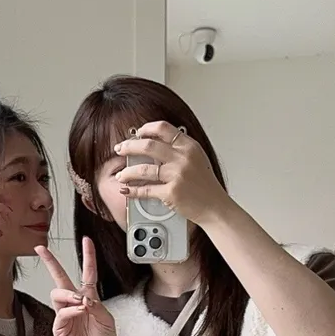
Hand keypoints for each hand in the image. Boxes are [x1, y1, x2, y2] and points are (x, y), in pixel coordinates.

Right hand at [37, 240, 115, 335]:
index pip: (87, 273)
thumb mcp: (107, 320)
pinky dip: (71, 311)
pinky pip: (61, 313)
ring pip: (57, 293)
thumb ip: (97, 306)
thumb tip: (84, 297)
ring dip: (68, 294)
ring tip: (80, 303)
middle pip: (60, 278)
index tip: (87, 240)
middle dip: (50, 262)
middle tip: (41, 249)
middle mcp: (74, 303)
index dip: (87, 256)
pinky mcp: (59, 327)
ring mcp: (65, 314)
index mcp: (88, 298)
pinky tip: (79, 312)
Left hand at [113, 122, 229, 225]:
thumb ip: (179, 149)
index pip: (162, 128)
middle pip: (148, 145)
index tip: (135, 134)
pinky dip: (133, 191)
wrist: (215, 207)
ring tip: (120, 175)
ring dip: (127, 172)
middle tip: (120, 149)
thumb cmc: (205, 185)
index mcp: (189, 146)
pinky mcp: (172, 193)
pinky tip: (126, 190)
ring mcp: (177, 175)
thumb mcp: (197, 159)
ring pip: (143, 169)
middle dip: (129, 147)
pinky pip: (146, 190)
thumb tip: (155, 143)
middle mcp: (182, 158)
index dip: (145, 129)